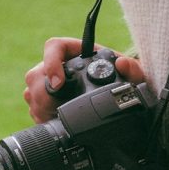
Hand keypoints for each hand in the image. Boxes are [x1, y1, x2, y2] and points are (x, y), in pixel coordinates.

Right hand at [23, 37, 146, 122]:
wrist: (124, 102)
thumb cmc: (128, 85)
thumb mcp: (136, 77)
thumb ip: (134, 69)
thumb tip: (123, 63)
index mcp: (79, 54)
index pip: (55, 47)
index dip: (51, 61)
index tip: (58, 83)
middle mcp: (62, 67)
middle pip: (37, 73)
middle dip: (42, 93)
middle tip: (53, 109)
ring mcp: (53, 85)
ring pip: (32, 90)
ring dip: (39, 106)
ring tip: (52, 117)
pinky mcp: (50, 102)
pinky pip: (34, 106)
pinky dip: (40, 116)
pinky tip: (50, 122)